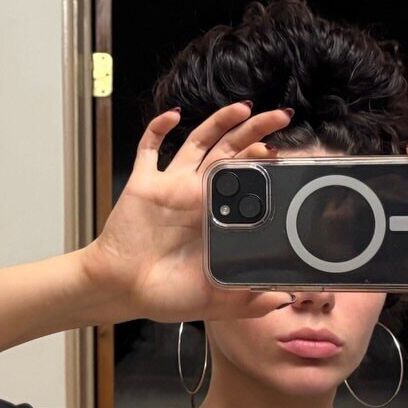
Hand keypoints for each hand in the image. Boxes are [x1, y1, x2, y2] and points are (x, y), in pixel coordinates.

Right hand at [80, 101, 298, 324]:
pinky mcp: (144, 184)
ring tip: (243, 107)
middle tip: (280, 116)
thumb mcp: (217, 301)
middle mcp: (196, 195)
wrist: (122, 291)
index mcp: (216, 217)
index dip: (265, 163)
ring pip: (198, 142)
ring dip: (219, 122)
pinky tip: (174, 115)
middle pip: (230, 151)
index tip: (282, 153)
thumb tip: (285, 299)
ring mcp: (170, 186)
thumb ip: (250, 299)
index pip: (247, 179)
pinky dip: (159, 128)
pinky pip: (149, 149)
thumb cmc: (165, 295)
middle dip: (255, 131)